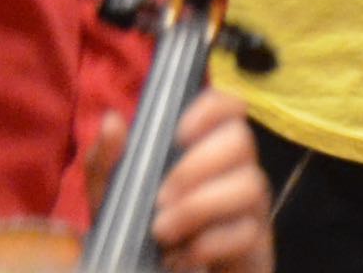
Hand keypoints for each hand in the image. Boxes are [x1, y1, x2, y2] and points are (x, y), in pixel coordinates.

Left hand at [64, 91, 271, 272]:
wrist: (147, 272)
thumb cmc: (137, 225)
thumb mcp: (110, 194)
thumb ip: (106, 159)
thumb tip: (113, 121)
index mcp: (201, 144)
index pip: (225, 105)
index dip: (209, 109)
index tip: (179, 133)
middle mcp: (233, 167)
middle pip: (241, 140)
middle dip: (196, 167)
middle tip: (161, 198)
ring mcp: (249, 205)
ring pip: (251, 184)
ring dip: (200, 206)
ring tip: (163, 231)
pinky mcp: (256, 244)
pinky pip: (248, 232)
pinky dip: (210, 244)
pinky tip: (182, 257)